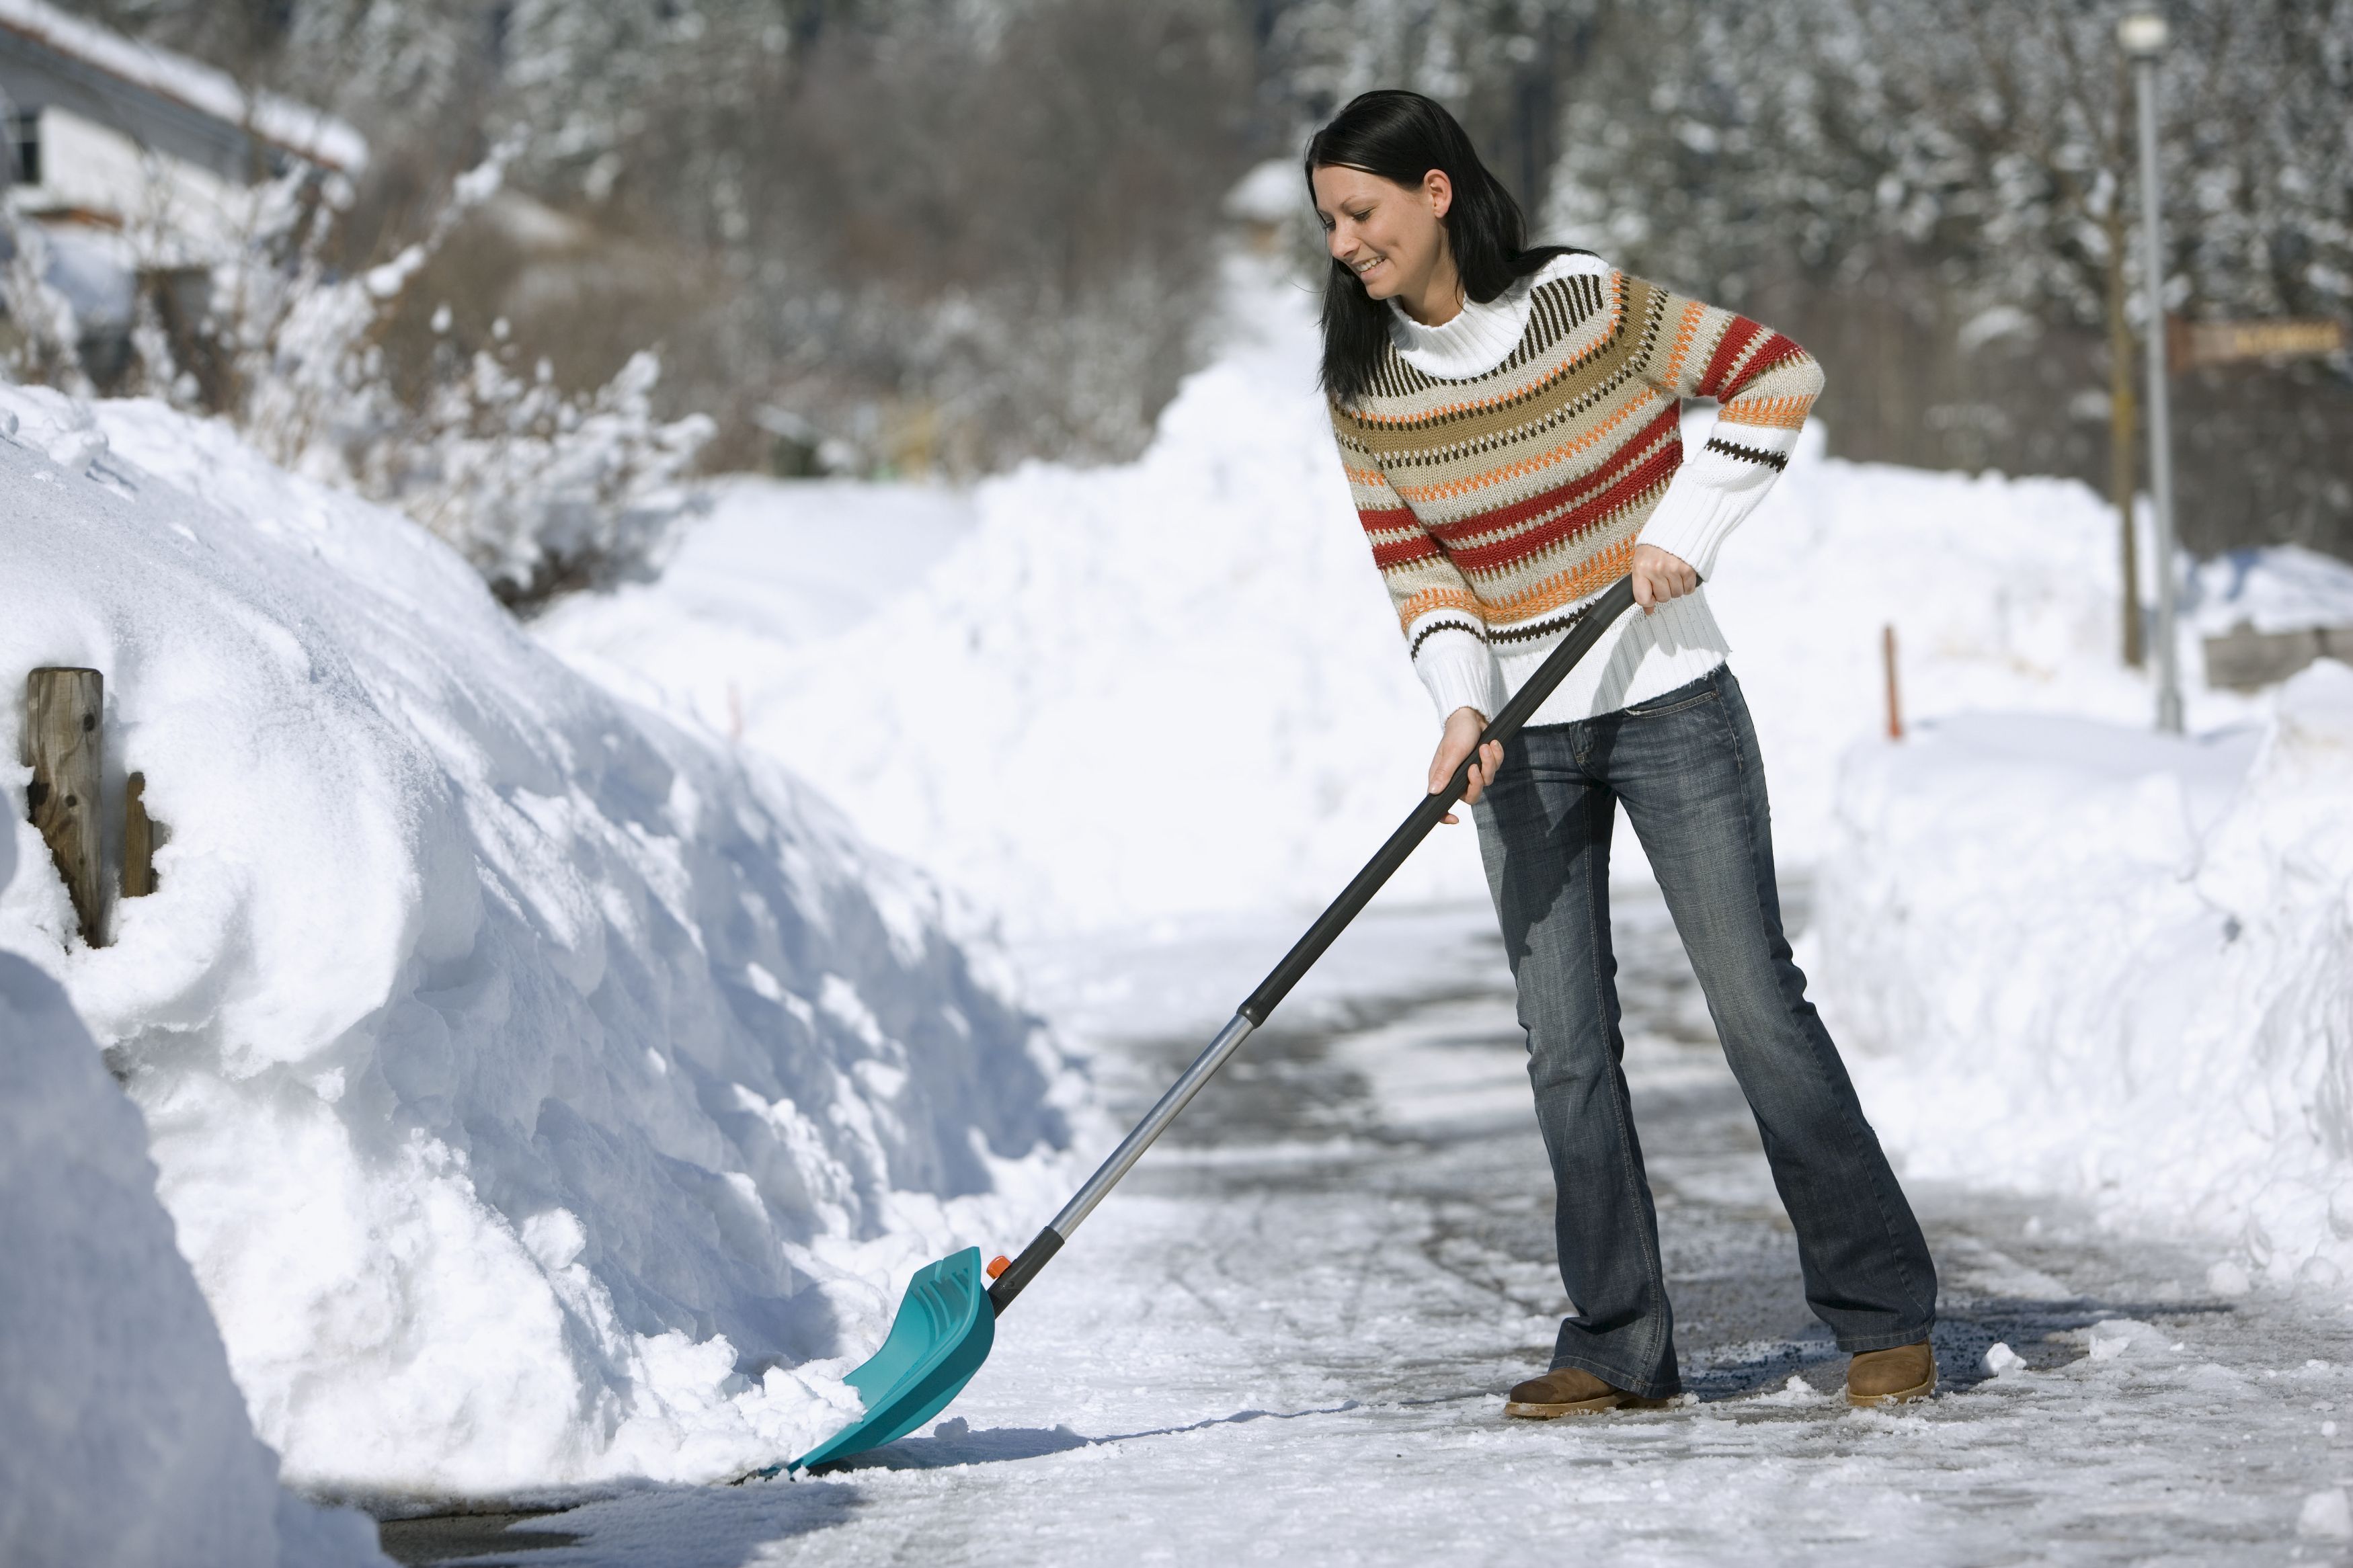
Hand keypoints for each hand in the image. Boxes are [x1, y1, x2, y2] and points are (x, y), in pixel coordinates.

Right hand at [1429, 706, 1502, 824]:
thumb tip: (1433, 793)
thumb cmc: (1457, 732)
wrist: (1472, 714)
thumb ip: (1445, 773)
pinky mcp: (1484, 764)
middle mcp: (1456, 778)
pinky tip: (1492, 744)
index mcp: (1442, 777)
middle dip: (1477, 781)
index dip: (1445, 814)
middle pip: (1471, 796)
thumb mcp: (1452, 752)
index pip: (1441, 802)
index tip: (1455, 819)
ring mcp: (1471, 772)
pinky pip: (1495, 769)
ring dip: (1489, 764)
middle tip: (1476, 766)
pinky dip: (1496, 756)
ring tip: (1486, 747)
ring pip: (1486, 782)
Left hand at [1631, 543, 1697, 613]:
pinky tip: (1682, 574)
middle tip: (1663, 577)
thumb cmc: (1656, 545)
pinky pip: (1689, 589)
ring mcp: (1673, 569)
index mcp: (1641, 568)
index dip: (1648, 599)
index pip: (1642, 599)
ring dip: (1676, 587)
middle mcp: (1657, 569)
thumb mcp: (1642, 562)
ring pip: (1676, 594)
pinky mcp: (1689, 569)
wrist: (1676, 526)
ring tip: (1672, 573)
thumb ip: (1642, 586)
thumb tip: (1648, 610)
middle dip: (1663, 591)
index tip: (1651, 594)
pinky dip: (1687, 585)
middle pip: (1662, 598)